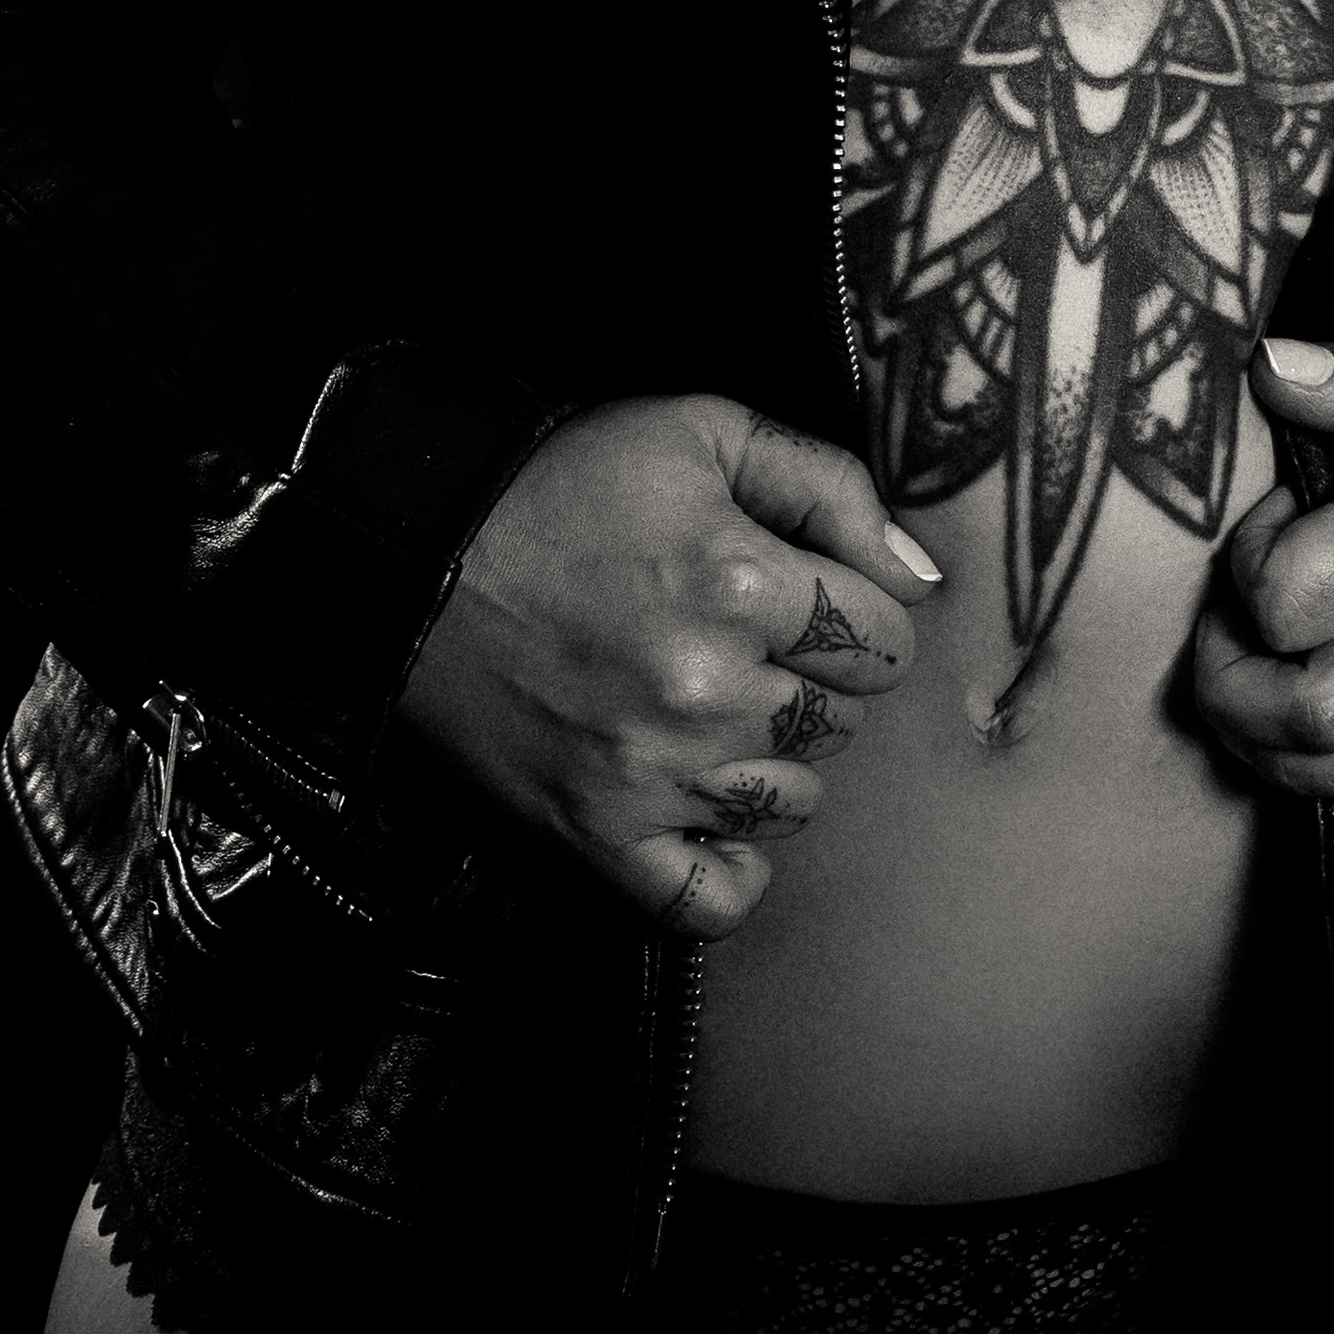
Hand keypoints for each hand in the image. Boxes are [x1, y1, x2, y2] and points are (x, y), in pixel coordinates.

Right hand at [394, 393, 933, 937]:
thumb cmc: (560, 488)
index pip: (886, 639)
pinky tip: (708, 814)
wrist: (411, 561)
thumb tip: (922, 575)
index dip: (853, 614)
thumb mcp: (699, 432)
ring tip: (703, 709)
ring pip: (795, 803)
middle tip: (735, 643)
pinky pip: (715, 901)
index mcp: (737, 581)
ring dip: (769, 761)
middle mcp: (705, 689)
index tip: (797, 599)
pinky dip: (728, 868)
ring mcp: (652, 776)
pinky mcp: (598, 840)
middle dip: (810, 681)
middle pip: (845, 722)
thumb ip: (829, 486)